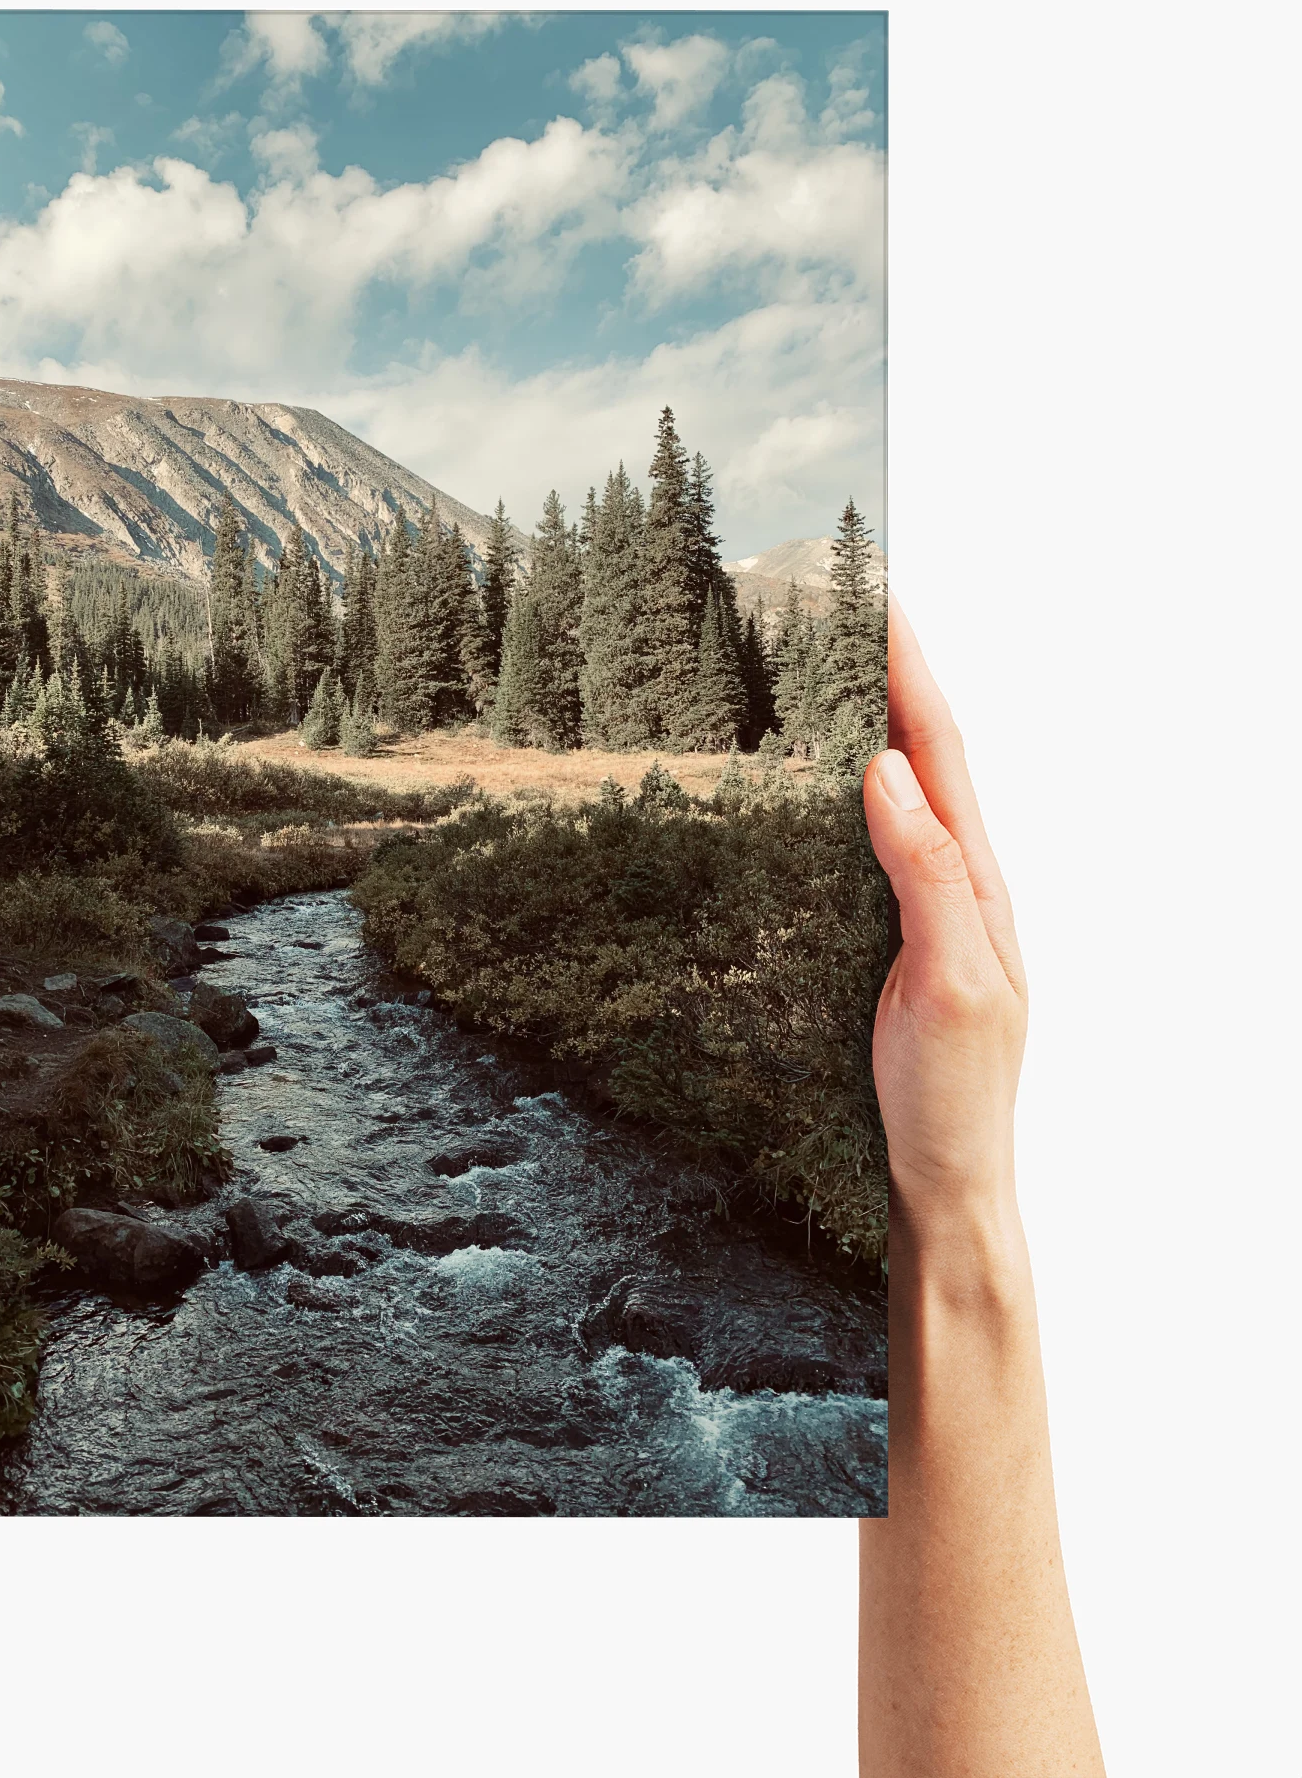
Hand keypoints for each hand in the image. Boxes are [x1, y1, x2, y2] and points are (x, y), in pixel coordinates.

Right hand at [862, 598, 1028, 1236]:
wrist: (943, 1185)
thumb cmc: (951, 1100)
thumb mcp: (949, 987)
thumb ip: (927, 878)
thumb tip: (883, 771)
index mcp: (974, 882)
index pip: (938, 751)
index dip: (908, 669)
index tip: (876, 596)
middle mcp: (951, 882)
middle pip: (919, 753)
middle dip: (884, 671)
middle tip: (839, 603)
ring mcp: (920, 910)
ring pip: (890, 794)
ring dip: (862, 721)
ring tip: (819, 663)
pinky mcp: (884, 939)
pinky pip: (865, 844)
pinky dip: (838, 790)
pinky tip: (806, 782)